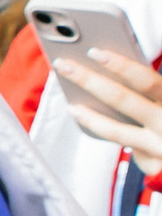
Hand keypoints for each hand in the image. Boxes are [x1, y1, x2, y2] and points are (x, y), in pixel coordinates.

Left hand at [55, 47, 161, 176]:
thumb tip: (102, 64)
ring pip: (117, 131)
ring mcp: (160, 146)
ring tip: (71, 106)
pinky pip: (122, 148)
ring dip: (90, 117)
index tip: (93, 52)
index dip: (120, 65)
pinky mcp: (154, 163)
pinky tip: (87, 123)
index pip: (145, 80)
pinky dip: (106, 136)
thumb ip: (149, 89)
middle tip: (63, 64)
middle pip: (122, 99)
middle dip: (89, 80)